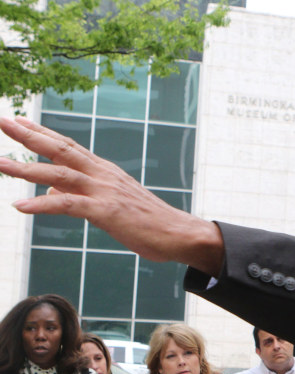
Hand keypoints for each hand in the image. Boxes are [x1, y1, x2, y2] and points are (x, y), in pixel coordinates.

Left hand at [0, 117, 223, 275]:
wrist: (179, 234)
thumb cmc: (148, 223)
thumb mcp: (110, 205)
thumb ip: (79, 194)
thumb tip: (51, 188)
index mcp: (104, 171)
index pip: (67, 145)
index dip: (41, 132)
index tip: (16, 120)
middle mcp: (103, 174)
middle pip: (60, 149)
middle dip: (28, 136)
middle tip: (1, 121)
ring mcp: (105, 191)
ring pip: (59, 173)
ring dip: (26, 168)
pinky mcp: (107, 211)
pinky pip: (68, 205)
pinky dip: (43, 203)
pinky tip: (20, 205)